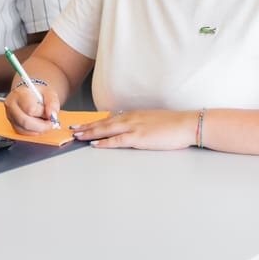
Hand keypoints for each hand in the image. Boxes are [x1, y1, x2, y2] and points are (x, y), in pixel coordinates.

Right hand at [4, 84, 59, 134]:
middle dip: (41, 126)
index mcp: (20, 93)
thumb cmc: (38, 92)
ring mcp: (10, 114)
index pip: (30, 109)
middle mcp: (11, 104)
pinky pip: (22, 132)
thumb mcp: (49, 92)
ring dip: (37, 130)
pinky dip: (33, 132)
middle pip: (25, 121)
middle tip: (50, 124)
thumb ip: (52, 102)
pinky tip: (38, 126)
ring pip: (23, 129)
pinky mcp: (12, 123)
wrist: (29, 93)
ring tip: (45, 124)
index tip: (51, 114)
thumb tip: (52, 115)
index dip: (43, 113)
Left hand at [70, 109, 198, 150]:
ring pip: (106, 130)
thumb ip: (139, 124)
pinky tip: (95, 144)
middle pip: (103, 123)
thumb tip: (130, 128)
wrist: (186, 124)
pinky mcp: (138, 137)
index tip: (84, 124)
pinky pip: (117, 140)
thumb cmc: (173, 125)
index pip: (109, 119)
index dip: (95, 122)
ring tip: (77, 135)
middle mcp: (130, 118)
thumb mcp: (152, 121)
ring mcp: (133, 127)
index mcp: (134, 115)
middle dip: (87, 126)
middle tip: (73, 129)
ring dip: (90, 133)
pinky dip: (104, 142)